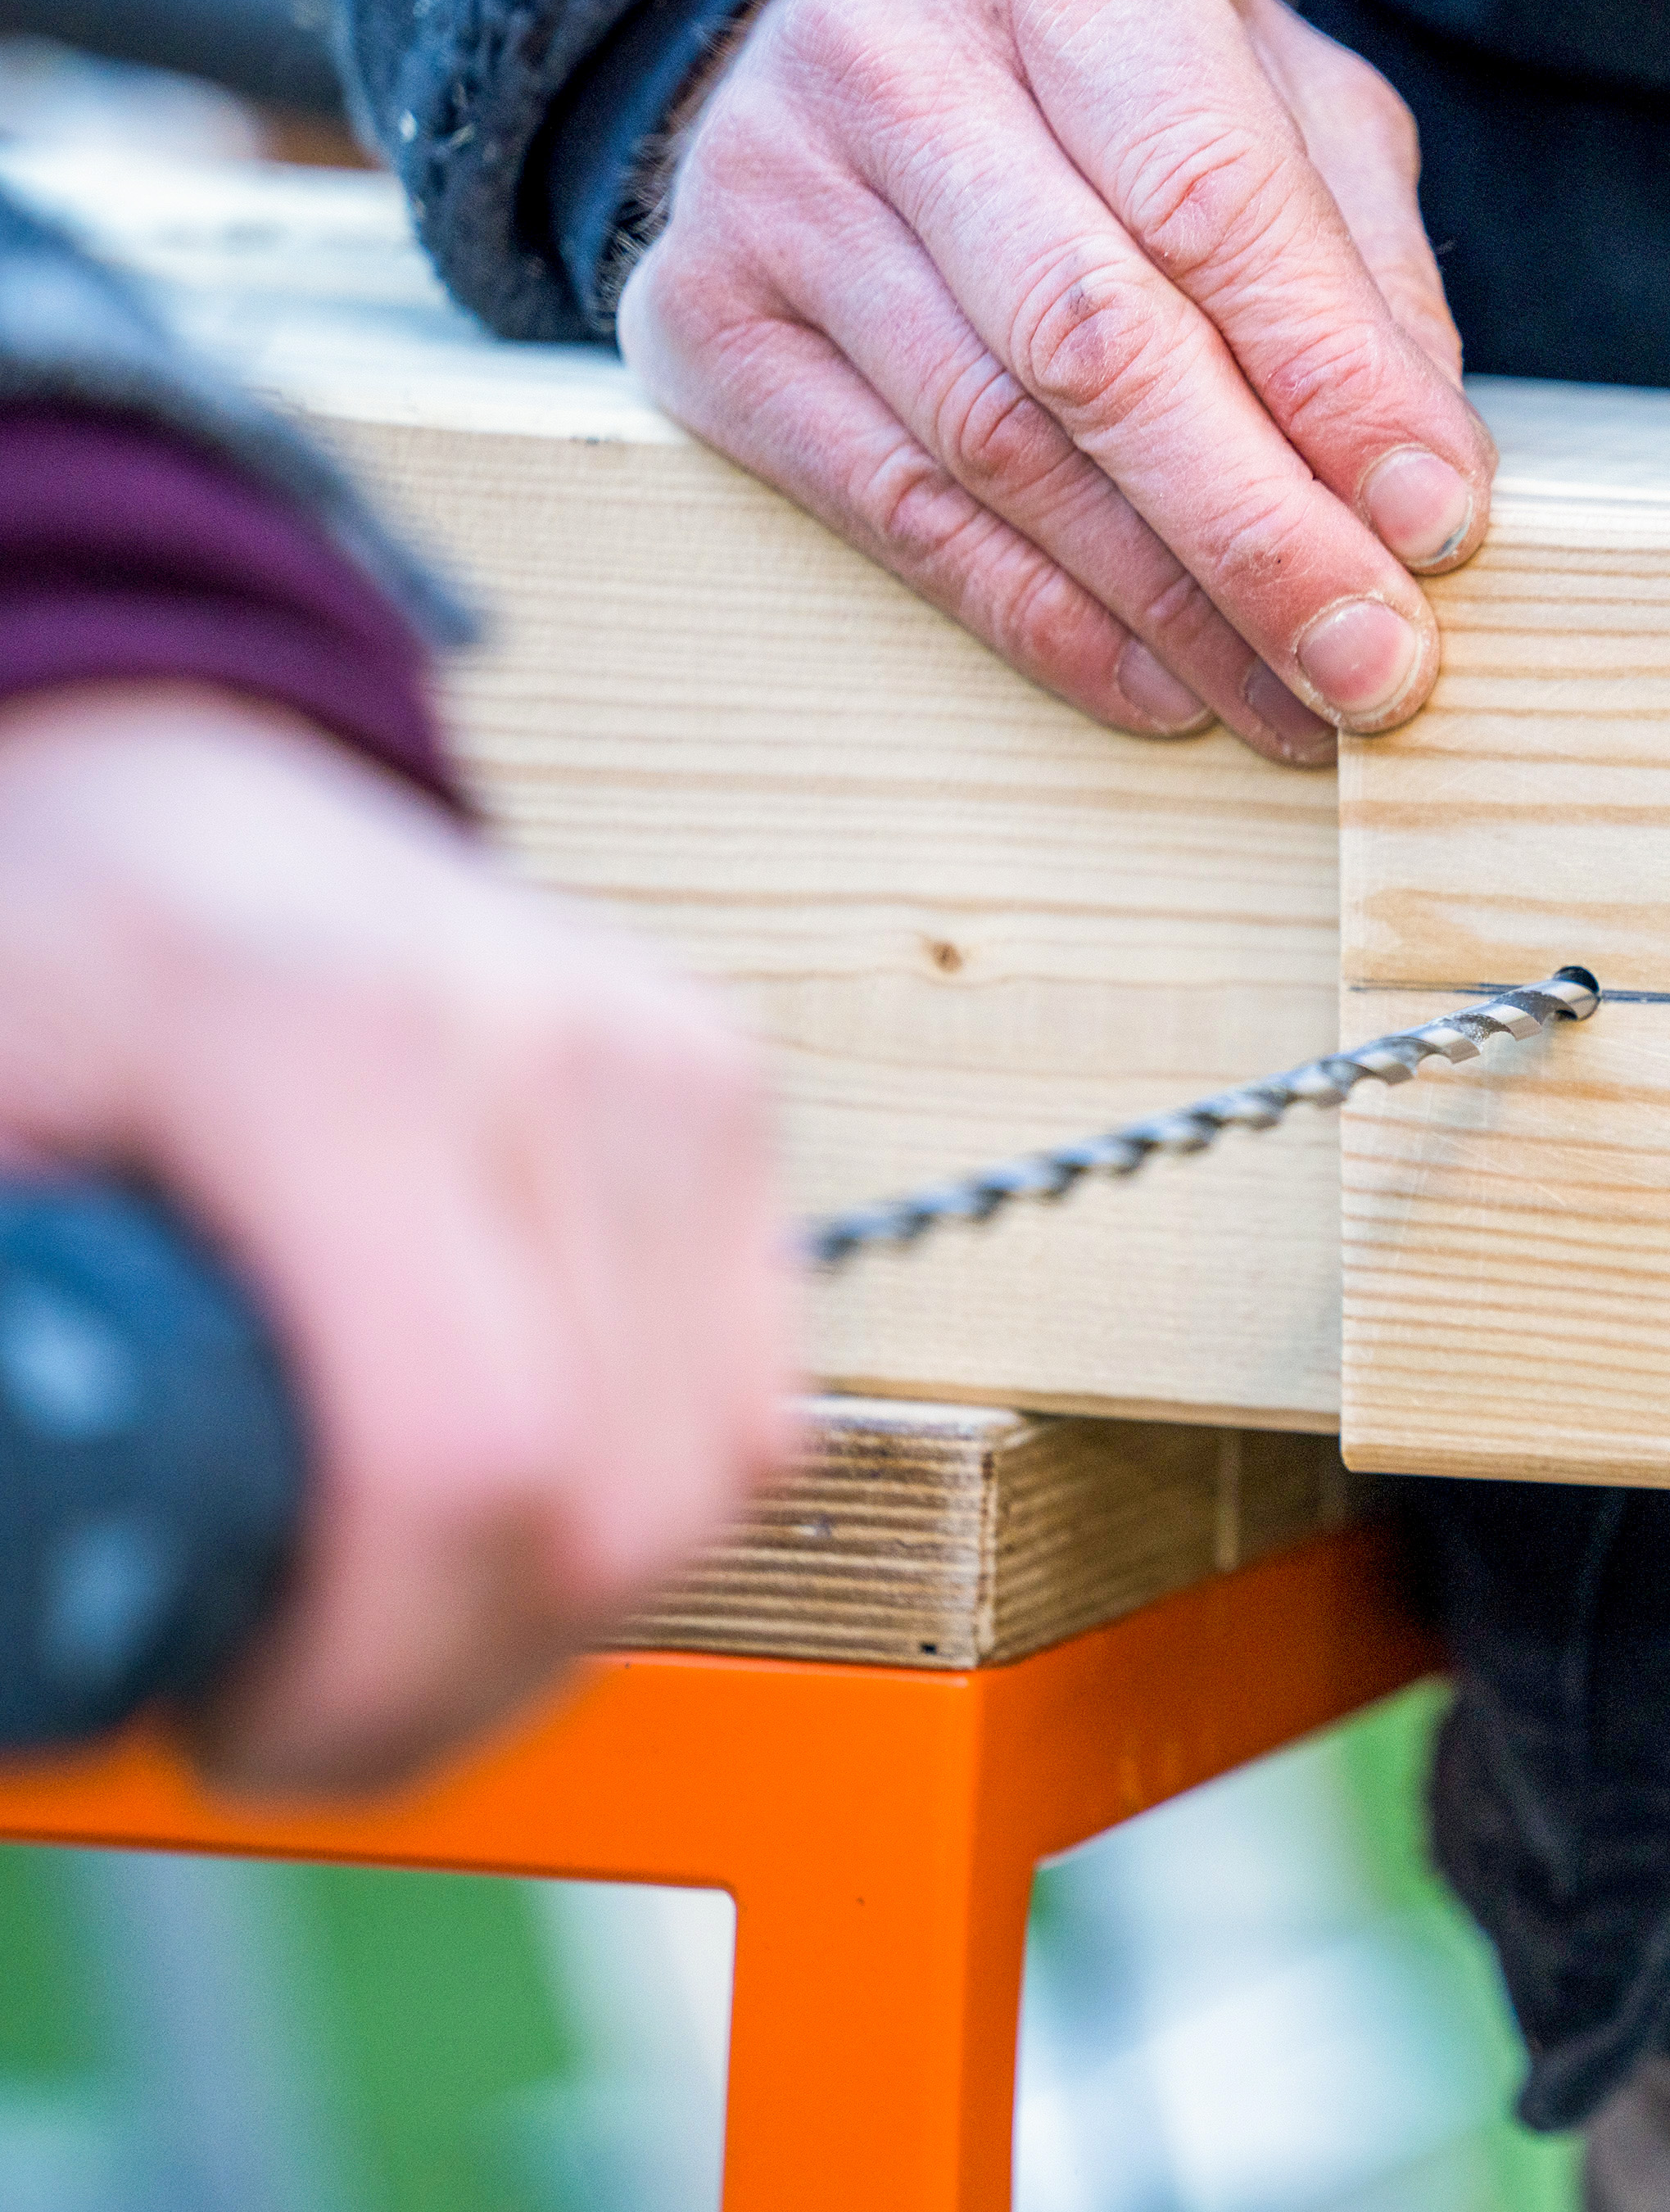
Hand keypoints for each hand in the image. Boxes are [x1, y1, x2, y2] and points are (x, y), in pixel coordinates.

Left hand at [0, 688, 798, 1788]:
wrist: (170, 782)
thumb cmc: (34, 953)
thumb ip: (0, 1375)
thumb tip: (34, 1620)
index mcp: (335, 1045)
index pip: (467, 1456)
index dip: (370, 1672)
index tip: (240, 1727)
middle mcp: (559, 1049)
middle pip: (615, 1502)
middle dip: (454, 1686)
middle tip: (292, 1717)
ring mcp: (678, 1075)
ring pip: (717, 1480)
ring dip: (558, 1619)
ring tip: (390, 1627)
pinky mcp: (731, 1111)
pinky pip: (754, 1406)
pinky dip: (639, 1510)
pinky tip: (499, 1514)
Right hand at [619, 0, 1491, 765]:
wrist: (872, 28)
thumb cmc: (1119, 80)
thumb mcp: (1278, 97)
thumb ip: (1363, 267)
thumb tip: (1421, 489)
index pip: (1214, 202)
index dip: (1334, 385)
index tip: (1436, 527)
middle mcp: (884, 53)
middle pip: (1094, 342)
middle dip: (1257, 533)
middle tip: (1376, 665)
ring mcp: (768, 190)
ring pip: (997, 450)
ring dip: (1169, 609)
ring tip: (1298, 703)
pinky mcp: (700, 326)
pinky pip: (896, 513)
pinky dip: (1046, 622)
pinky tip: (1162, 686)